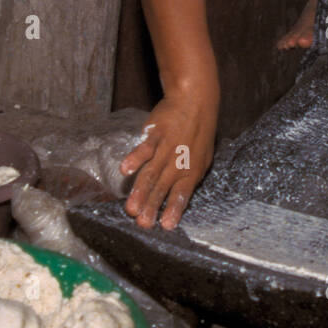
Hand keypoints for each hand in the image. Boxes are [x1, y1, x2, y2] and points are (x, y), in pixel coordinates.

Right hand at [120, 89, 216, 230]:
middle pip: (162, 187)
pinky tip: (125, 169)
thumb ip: (189, 180)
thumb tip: (178, 203)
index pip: (182, 194)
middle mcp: (178, 163)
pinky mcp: (155, 134)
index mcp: (191, 171)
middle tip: (142, 223)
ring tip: (130, 208)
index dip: (174, 209)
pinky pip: (144, 147)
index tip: (165, 226)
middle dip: (152, 206)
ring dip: (140, 191)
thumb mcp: (202, 159)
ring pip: (151, 173)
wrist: (195, 101)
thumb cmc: (199, 134)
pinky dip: (135, 158)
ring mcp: (166, 148)